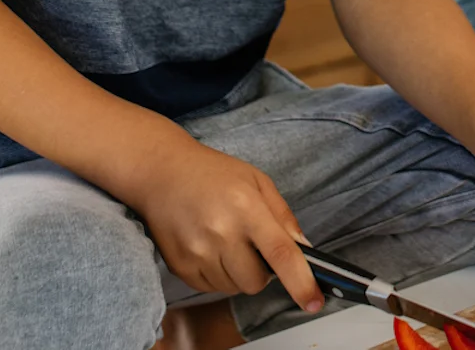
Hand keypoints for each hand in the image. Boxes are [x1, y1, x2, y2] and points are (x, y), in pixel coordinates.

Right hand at [109, 136, 323, 312]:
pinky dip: (218, 275)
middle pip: (256, 281)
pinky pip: (211, 288)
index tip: (313, 301)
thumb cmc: (213, 174)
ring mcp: (197, 251)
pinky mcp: (179, 266)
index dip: (301, 281)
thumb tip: (304, 249)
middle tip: (252, 245)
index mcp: (247, 207)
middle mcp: (221, 232)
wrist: (161, 172)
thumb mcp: (257, 181)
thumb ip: (283, 216)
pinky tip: (210, 247)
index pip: (280, 253)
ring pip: (234, 288)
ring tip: (226, 241)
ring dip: (238, 273)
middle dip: (262, 271)